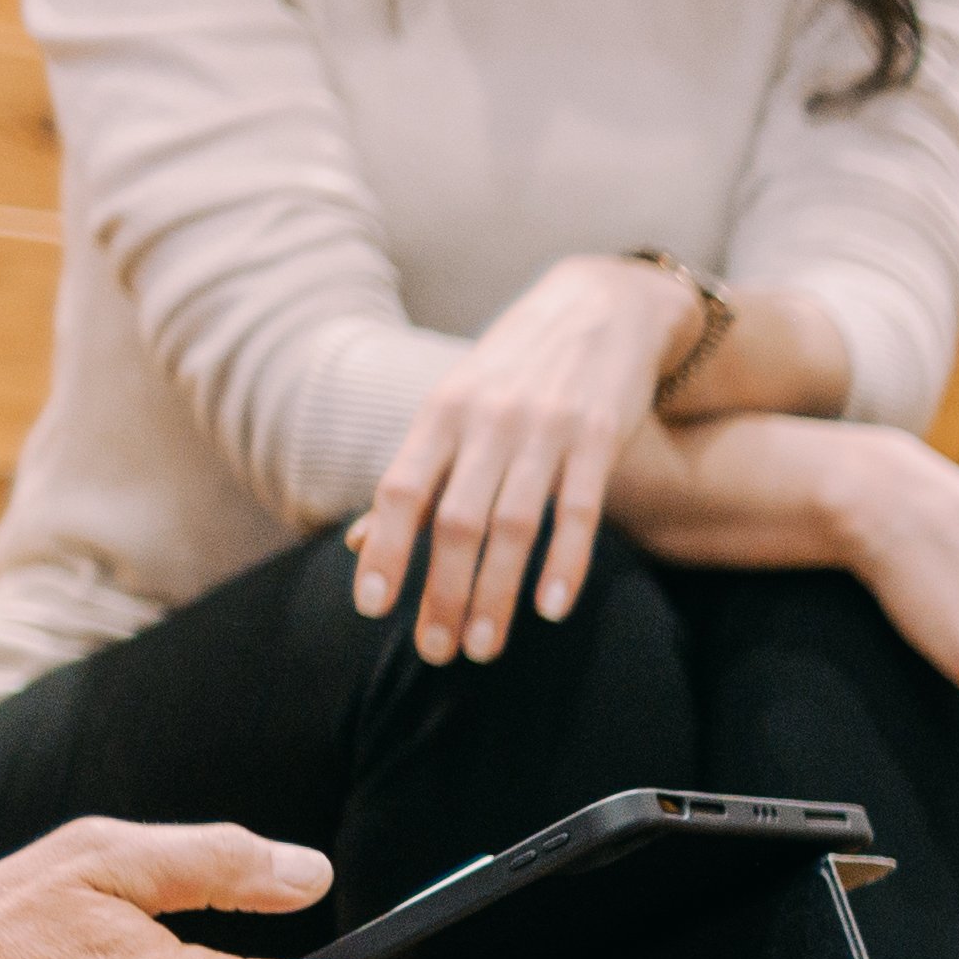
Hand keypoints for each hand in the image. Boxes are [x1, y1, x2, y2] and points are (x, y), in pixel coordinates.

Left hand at [351, 253, 708, 670]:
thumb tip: (358, 543)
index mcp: (442, 414)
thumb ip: (415, 474)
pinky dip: (565, 564)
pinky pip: (580, 512)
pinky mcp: (600, 438)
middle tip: (437, 652)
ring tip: (485, 649)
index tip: (372, 609)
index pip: (401, 490)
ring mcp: (546, 430)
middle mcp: (488, 422)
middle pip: (457, 522)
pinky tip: (551, 609)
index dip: (385, 550)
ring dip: (496, 595)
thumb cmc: (515, 370)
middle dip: (443, 594)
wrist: (600, 305)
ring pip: (515, 527)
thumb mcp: (454, 408)